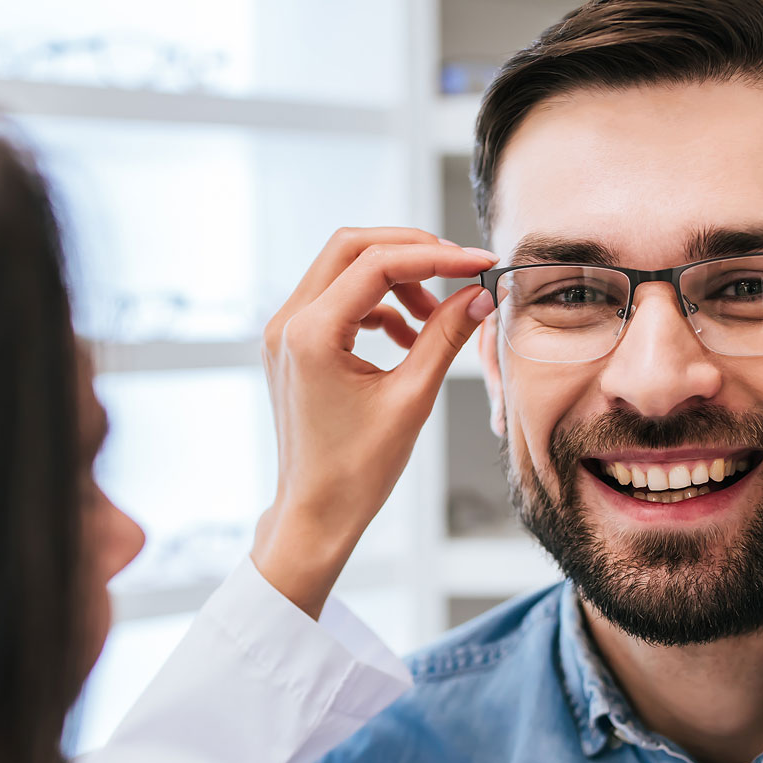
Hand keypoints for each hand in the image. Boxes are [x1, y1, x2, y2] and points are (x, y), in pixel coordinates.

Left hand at [252, 227, 498, 617]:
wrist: (315, 514)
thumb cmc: (356, 472)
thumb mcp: (412, 399)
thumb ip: (445, 338)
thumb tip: (479, 296)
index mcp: (311, 334)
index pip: (377, 263)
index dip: (436, 257)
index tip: (478, 262)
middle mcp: (287, 323)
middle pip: (351, 247)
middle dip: (410, 251)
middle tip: (458, 269)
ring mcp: (284, 333)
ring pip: (343, 269)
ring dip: (395, 279)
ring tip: (436, 316)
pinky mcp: (292, 345)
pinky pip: (337, 300)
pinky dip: (377, 305)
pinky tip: (409, 337)